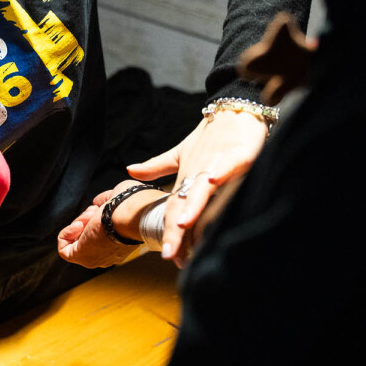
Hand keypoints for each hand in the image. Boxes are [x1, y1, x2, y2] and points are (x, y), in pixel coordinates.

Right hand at [57, 180, 159, 268]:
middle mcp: (108, 255)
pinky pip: (64, 250)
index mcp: (120, 245)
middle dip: (87, 220)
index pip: (100, 235)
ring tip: (89, 216)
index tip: (99, 208)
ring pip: (77, 242)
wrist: (132, 215)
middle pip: (88, 238)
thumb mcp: (117, 200)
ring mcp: (95, 258)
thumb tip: (97, 203)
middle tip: (94, 211)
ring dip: (78, 225)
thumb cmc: (131, 205)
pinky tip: (79, 224)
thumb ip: (105, 203)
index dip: (95, 218)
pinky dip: (66, 234)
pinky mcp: (82, 257)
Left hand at [127, 108, 266, 265]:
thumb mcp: (182, 153)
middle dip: (177, 232)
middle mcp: (197, 174)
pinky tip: (213, 182)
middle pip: (184, 205)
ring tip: (181, 226)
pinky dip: (218, 172)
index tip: (168, 257)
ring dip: (191, 207)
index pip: (176, 210)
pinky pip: (225, 165)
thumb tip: (130, 170)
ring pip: (200, 189)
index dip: (171, 234)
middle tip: (170, 256)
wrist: (235, 108)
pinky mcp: (235, 155)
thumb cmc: (212, 135)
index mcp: (186, 177)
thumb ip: (157, 166)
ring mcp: (215, 165)